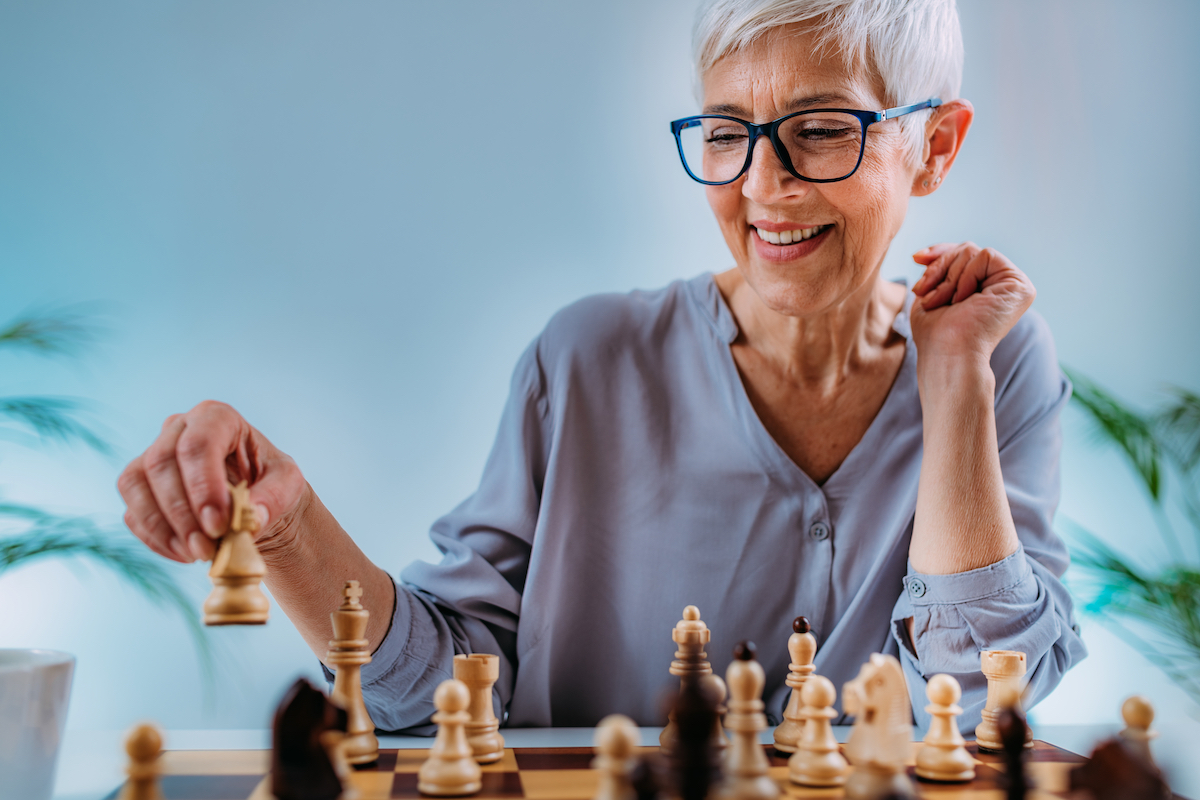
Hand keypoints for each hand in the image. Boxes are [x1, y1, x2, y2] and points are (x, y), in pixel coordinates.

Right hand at [117, 401, 307, 562]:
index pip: (199, 443)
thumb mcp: (288, 486)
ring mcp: (153, 455)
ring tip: (196, 554)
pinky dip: (155, 539)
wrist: (256, 502)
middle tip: (206, 547)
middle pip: (160, 462)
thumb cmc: (272, 484)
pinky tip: (185, 554)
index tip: (218, 525)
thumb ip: (273, 498)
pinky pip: (132, 512)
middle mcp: (179, 428)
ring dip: (162, 527)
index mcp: (217, 417)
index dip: (203, 485)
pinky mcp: (140, 488)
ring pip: (134, 484)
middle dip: (181, 512)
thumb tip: (251, 519)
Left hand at [910, 242, 1035, 362]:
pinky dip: (965, 276)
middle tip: (923, 291)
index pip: (963, 255)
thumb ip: (934, 272)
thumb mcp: (929, 295)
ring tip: (942, 302)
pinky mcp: (1020, 286)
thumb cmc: (936, 334)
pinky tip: (963, 300)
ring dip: (947, 277)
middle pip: (966, 249)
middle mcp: (1001, 286)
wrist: (947, 354)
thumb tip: (921, 255)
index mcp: (983, 288)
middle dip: (939, 267)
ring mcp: (1013, 286)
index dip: (939, 252)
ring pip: (972, 250)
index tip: (916, 258)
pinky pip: (986, 256)